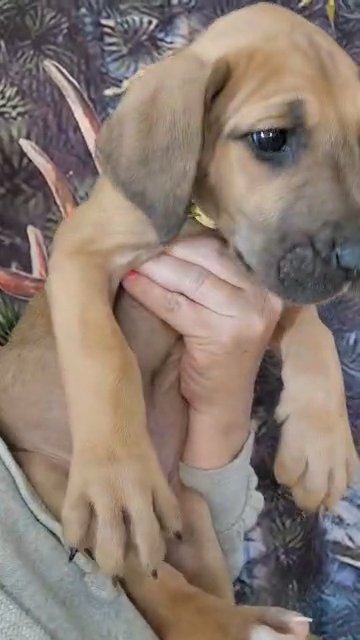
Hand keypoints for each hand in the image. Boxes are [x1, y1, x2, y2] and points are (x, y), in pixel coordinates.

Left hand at [123, 234, 282, 467]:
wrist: (220, 404)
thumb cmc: (213, 352)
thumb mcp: (220, 306)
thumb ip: (209, 274)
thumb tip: (169, 231)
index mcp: (266, 282)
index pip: (221, 246)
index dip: (184, 236)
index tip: (153, 228)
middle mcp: (264, 296)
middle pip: (208, 256)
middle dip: (168, 247)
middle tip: (134, 239)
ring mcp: (248, 315)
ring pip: (192, 278)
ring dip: (155, 266)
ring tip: (127, 258)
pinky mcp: (226, 334)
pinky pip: (177, 305)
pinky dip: (150, 292)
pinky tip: (130, 282)